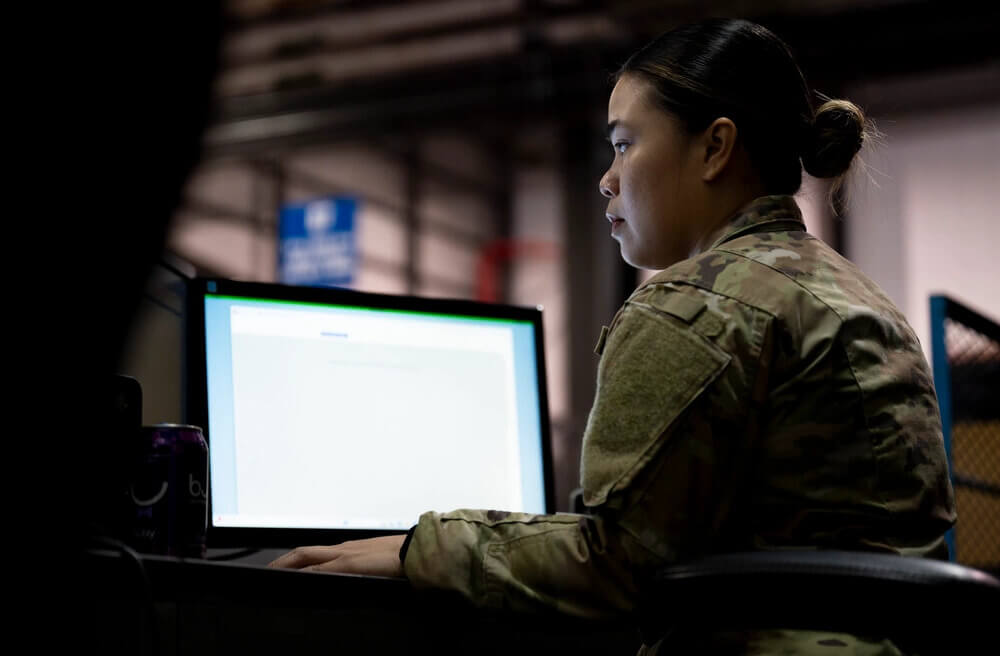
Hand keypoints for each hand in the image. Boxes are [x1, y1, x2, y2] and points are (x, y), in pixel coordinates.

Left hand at [267, 535, 406, 577]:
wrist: (418, 550)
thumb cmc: (404, 557)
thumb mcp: (380, 562)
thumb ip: (368, 567)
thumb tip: (364, 576)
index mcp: (350, 549)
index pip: (316, 552)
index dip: (297, 559)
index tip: (284, 566)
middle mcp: (343, 548)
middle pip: (304, 552)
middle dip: (283, 561)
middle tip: (268, 571)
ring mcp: (344, 554)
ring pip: (306, 557)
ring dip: (287, 565)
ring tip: (272, 575)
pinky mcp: (348, 563)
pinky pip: (319, 569)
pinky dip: (303, 574)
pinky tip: (293, 581)